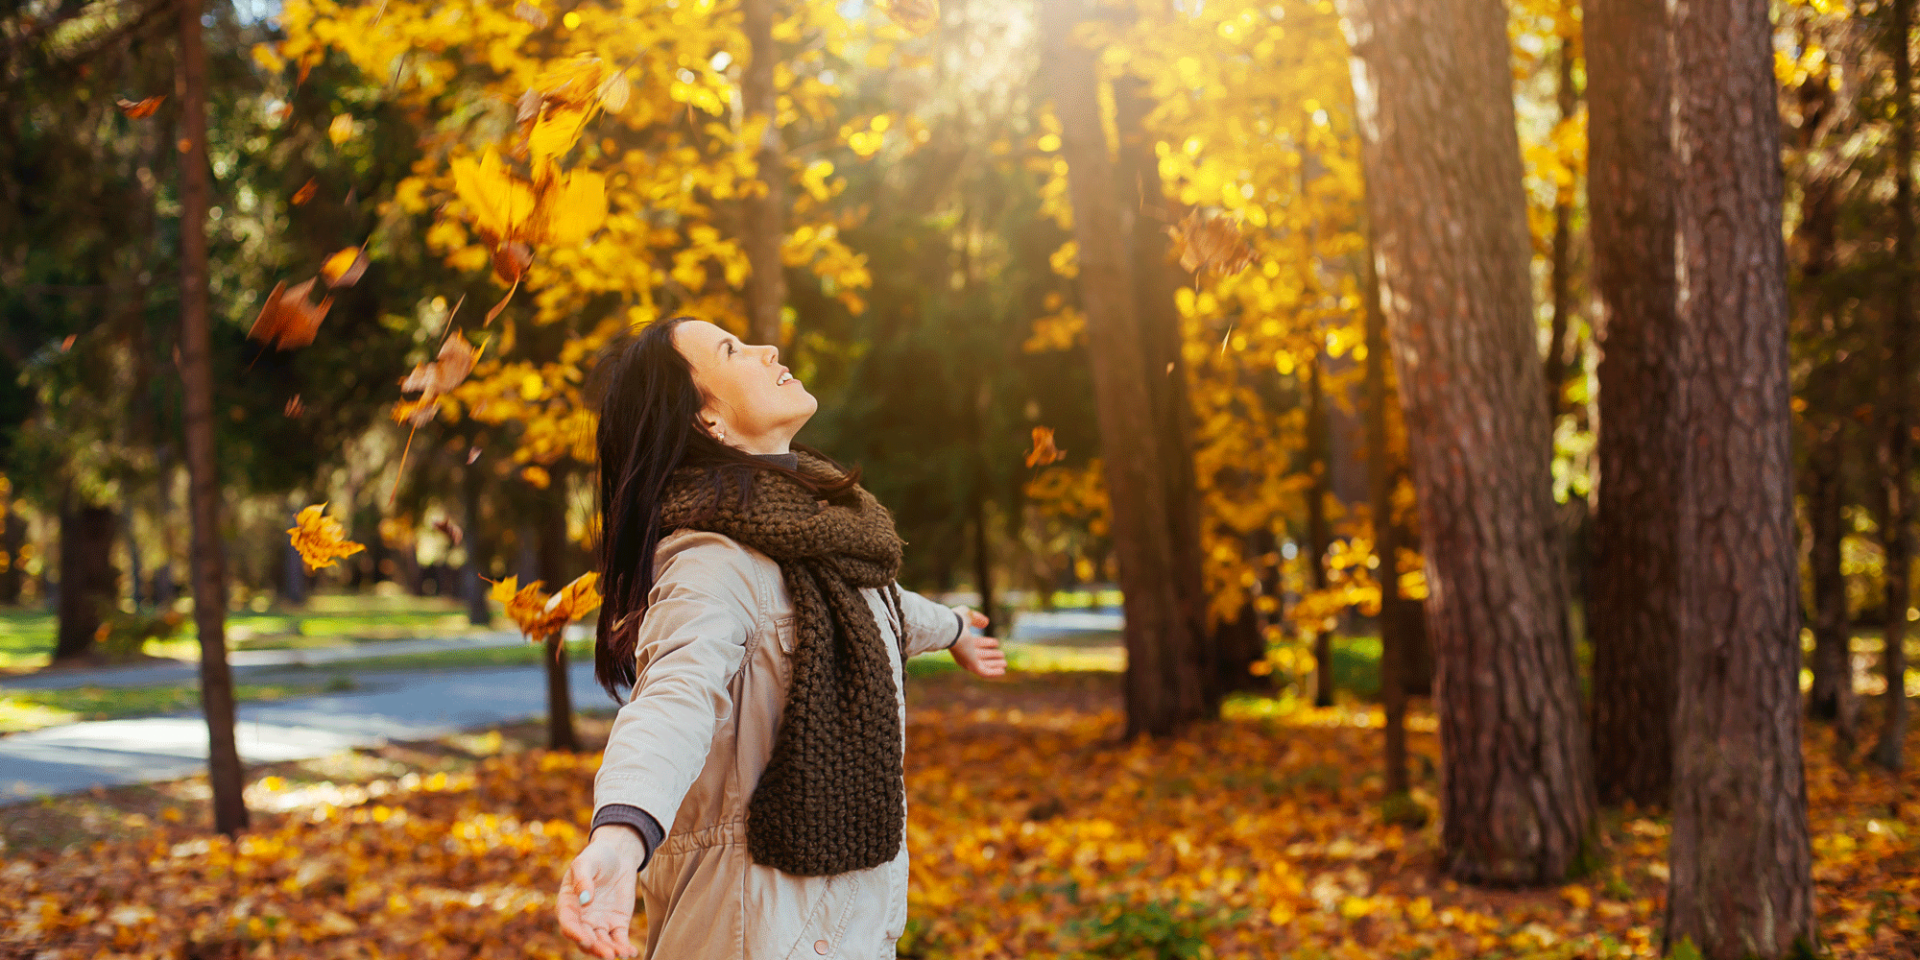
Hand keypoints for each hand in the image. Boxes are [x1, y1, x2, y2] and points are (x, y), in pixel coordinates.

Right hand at [557, 828, 644, 958]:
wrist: (618, 855)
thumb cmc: (597, 856)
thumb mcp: (586, 862)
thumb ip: (583, 879)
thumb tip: (584, 898)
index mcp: (568, 905)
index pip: (569, 924)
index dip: (575, 933)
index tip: (585, 939)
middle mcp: (582, 919)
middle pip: (586, 939)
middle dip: (595, 948)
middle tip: (607, 954)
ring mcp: (600, 923)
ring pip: (602, 943)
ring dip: (610, 950)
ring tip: (620, 954)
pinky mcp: (617, 923)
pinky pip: (619, 939)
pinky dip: (624, 947)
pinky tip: (631, 953)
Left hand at [948, 606, 1005, 678]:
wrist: (951, 630)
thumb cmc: (957, 621)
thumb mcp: (969, 616)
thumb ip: (977, 619)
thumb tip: (986, 622)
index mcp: (962, 640)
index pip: (976, 644)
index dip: (986, 643)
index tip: (996, 642)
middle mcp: (964, 651)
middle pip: (980, 655)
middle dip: (991, 655)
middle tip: (1002, 655)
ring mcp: (968, 660)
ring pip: (983, 665)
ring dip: (994, 664)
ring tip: (1005, 663)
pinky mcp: (972, 666)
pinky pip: (984, 672)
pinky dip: (994, 673)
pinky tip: (1002, 671)